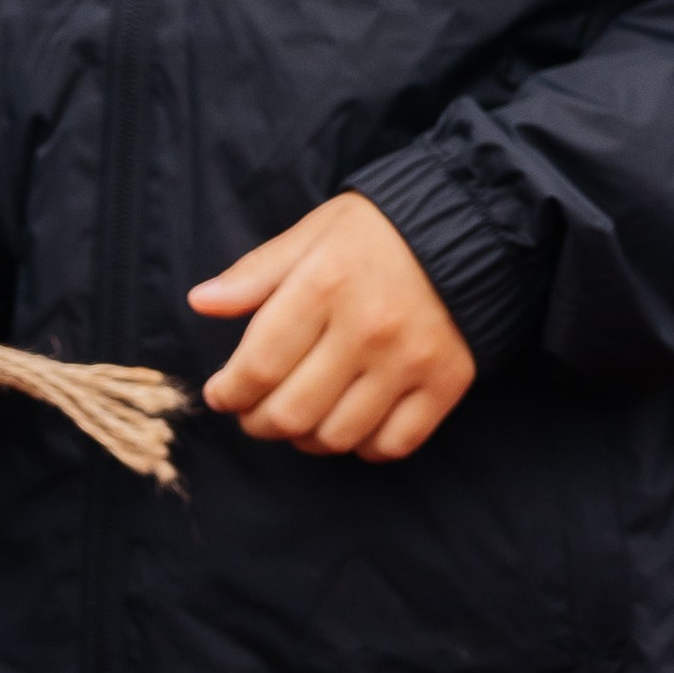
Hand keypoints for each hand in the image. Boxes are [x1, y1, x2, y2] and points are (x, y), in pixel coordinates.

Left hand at [189, 194, 474, 460]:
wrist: (471, 226)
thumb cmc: (380, 230)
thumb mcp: (313, 233)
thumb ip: (256, 272)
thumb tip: (202, 302)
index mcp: (324, 285)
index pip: (258, 367)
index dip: (228, 393)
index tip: (222, 394)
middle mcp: (367, 328)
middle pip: (292, 413)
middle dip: (259, 423)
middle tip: (255, 413)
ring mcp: (410, 361)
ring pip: (339, 436)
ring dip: (307, 439)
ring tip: (301, 419)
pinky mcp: (446, 382)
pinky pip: (393, 443)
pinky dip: (364, 446)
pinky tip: (352, 425)